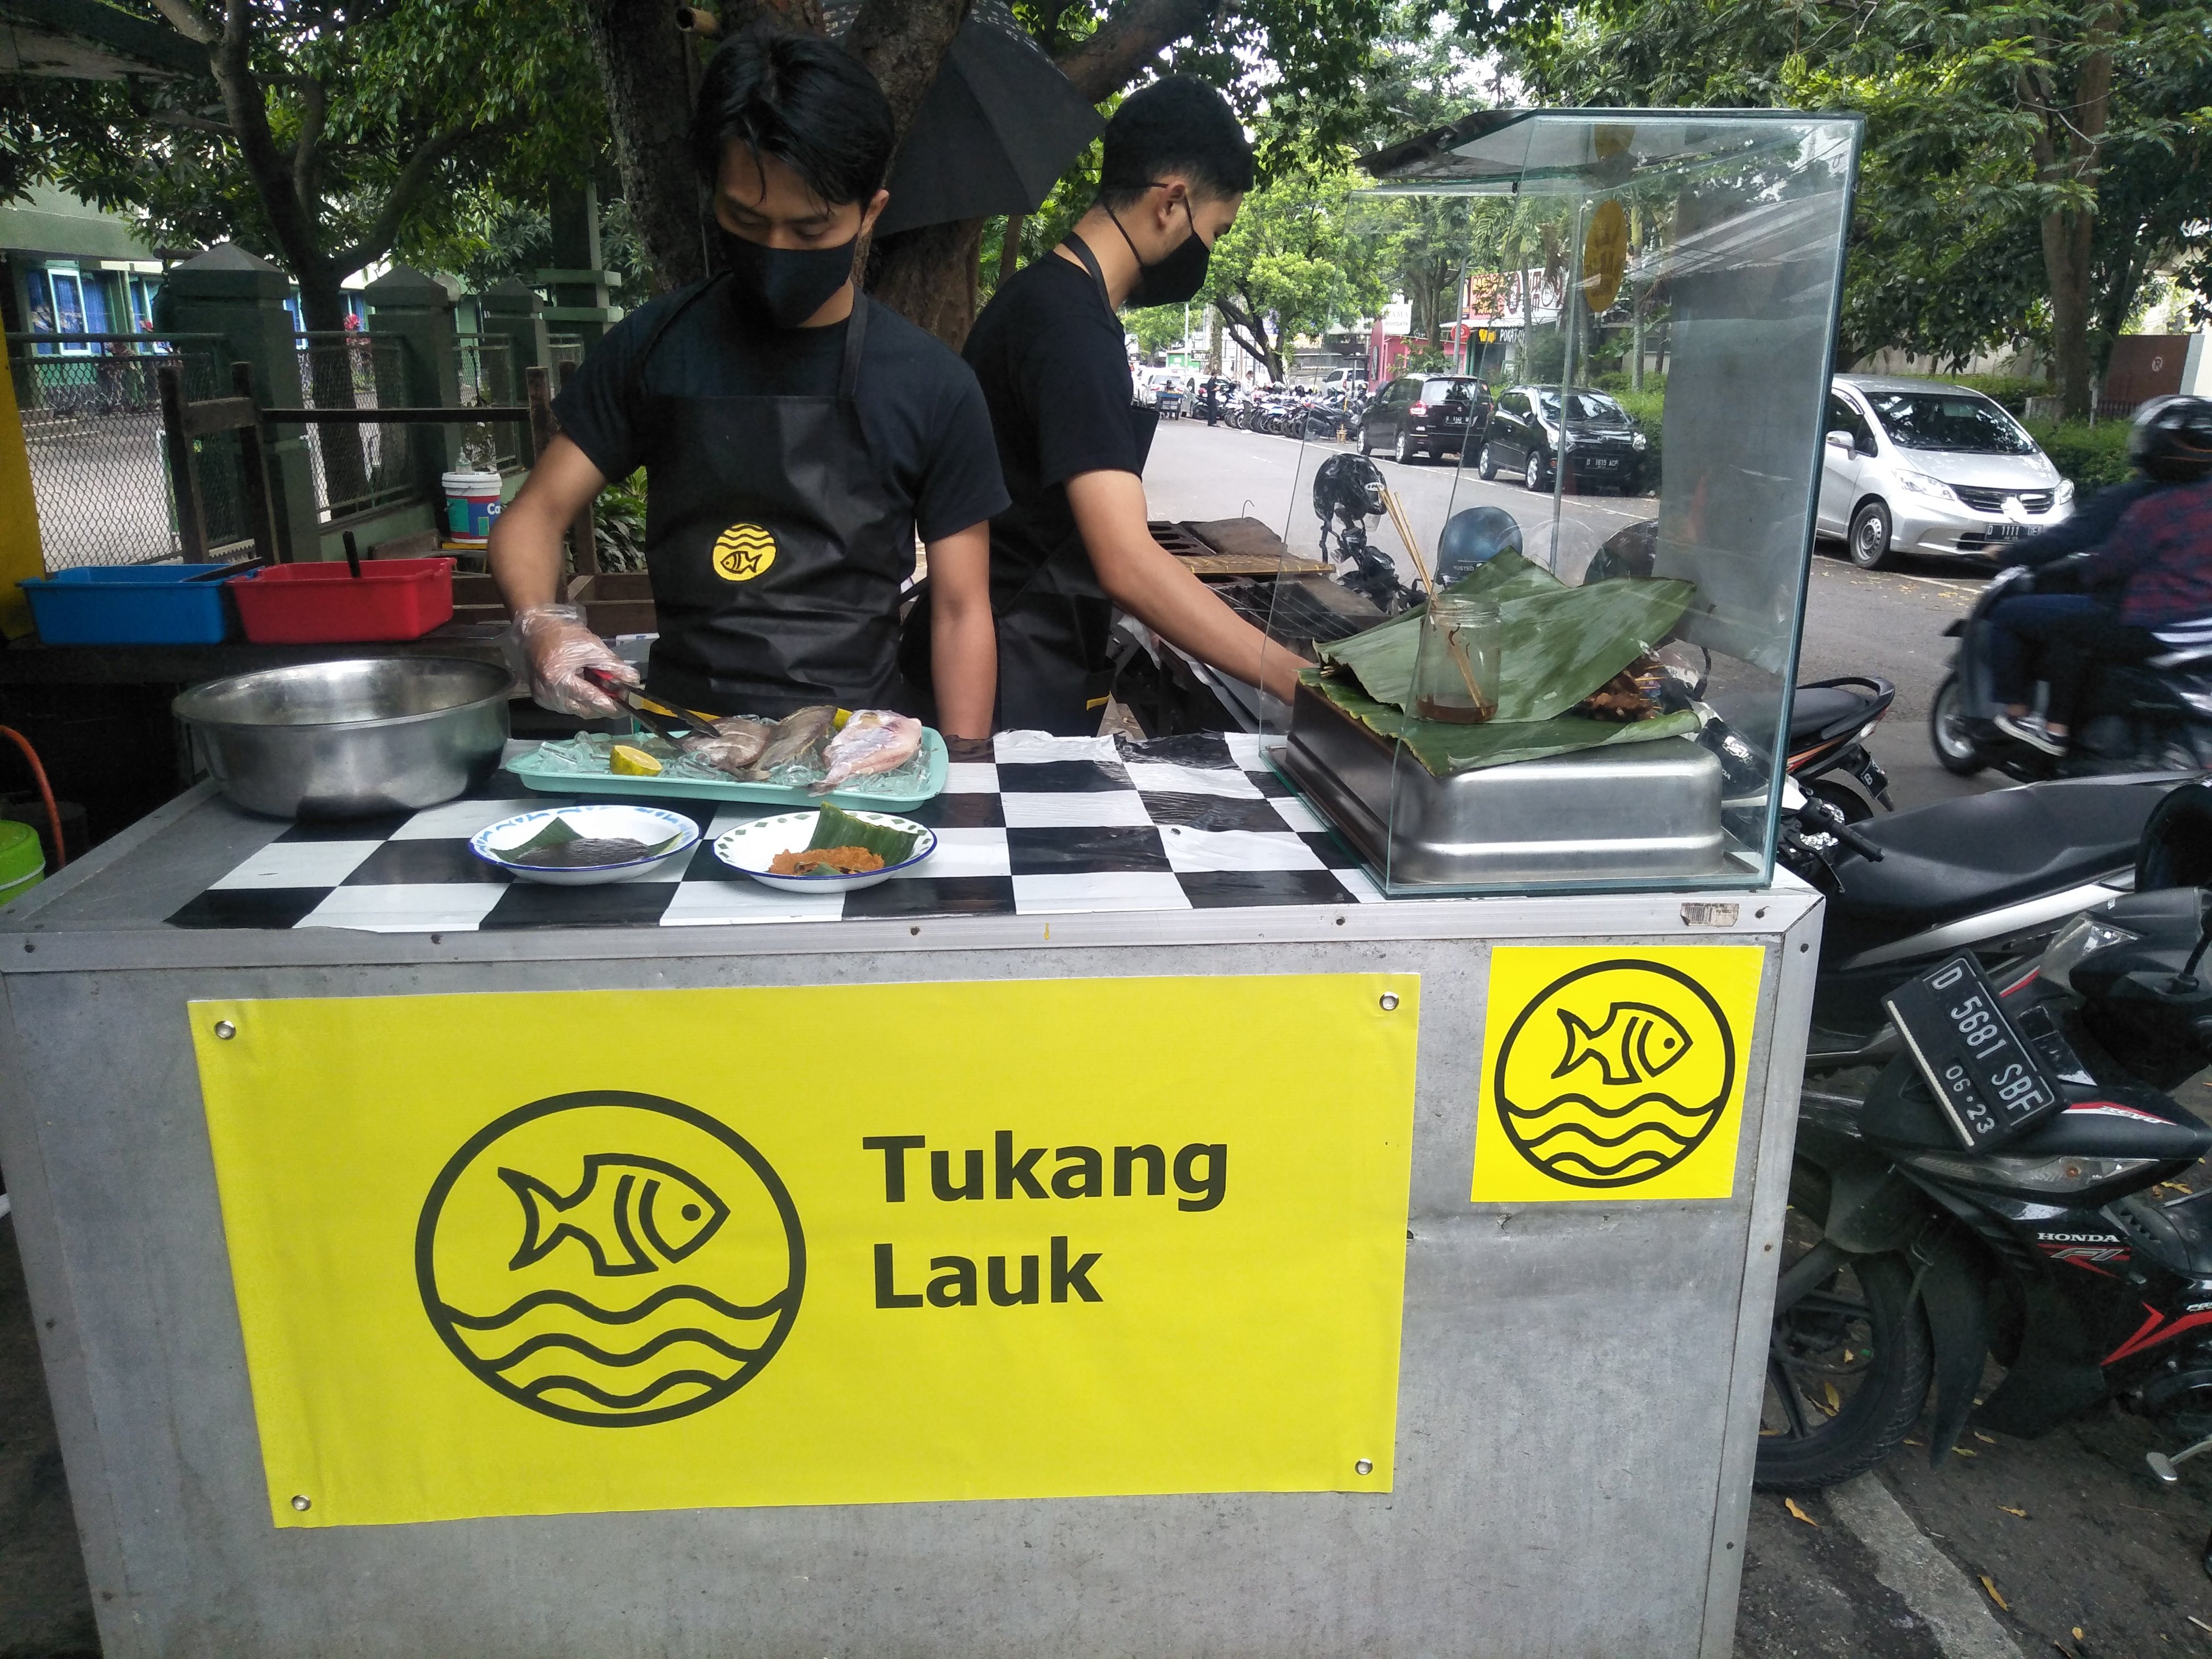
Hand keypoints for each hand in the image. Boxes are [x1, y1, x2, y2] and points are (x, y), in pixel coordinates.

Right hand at [509, 604, 636, 717]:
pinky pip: (566, 706)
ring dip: (591, 702)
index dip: (613, 704)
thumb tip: (633, 681)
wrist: (534, 630)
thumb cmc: (563, 635)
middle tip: (615, 691)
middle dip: (603, 704)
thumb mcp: (592, 647)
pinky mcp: (541, 698)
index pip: (593, 700)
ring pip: (577, 710)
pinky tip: (581, 684)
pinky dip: (578, 699)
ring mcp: (544, 699)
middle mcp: (549, 694)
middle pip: (586, 710)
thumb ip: (613, 666)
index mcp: (559, 679)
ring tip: (595, 683)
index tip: (628, 704)